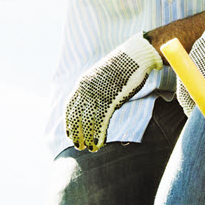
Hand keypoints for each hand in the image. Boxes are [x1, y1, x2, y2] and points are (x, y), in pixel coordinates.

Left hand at [64, 34, 162, 151]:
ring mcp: (98, 93)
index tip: (69, 134)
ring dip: (87, 138)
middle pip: (76, 116)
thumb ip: (98, 90)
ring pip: (87, 121)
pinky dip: (98, 135)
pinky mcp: (111, 98)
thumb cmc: (123, 66)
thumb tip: (99, 104)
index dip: (69, 122)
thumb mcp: (104, 77)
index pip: (70, 105)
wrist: (136, 55)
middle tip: (77, 146)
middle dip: (76, 133)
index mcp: (83, 82)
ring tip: (88, 149)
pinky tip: (99, 144)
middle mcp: (87, 88)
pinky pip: (101, 121)